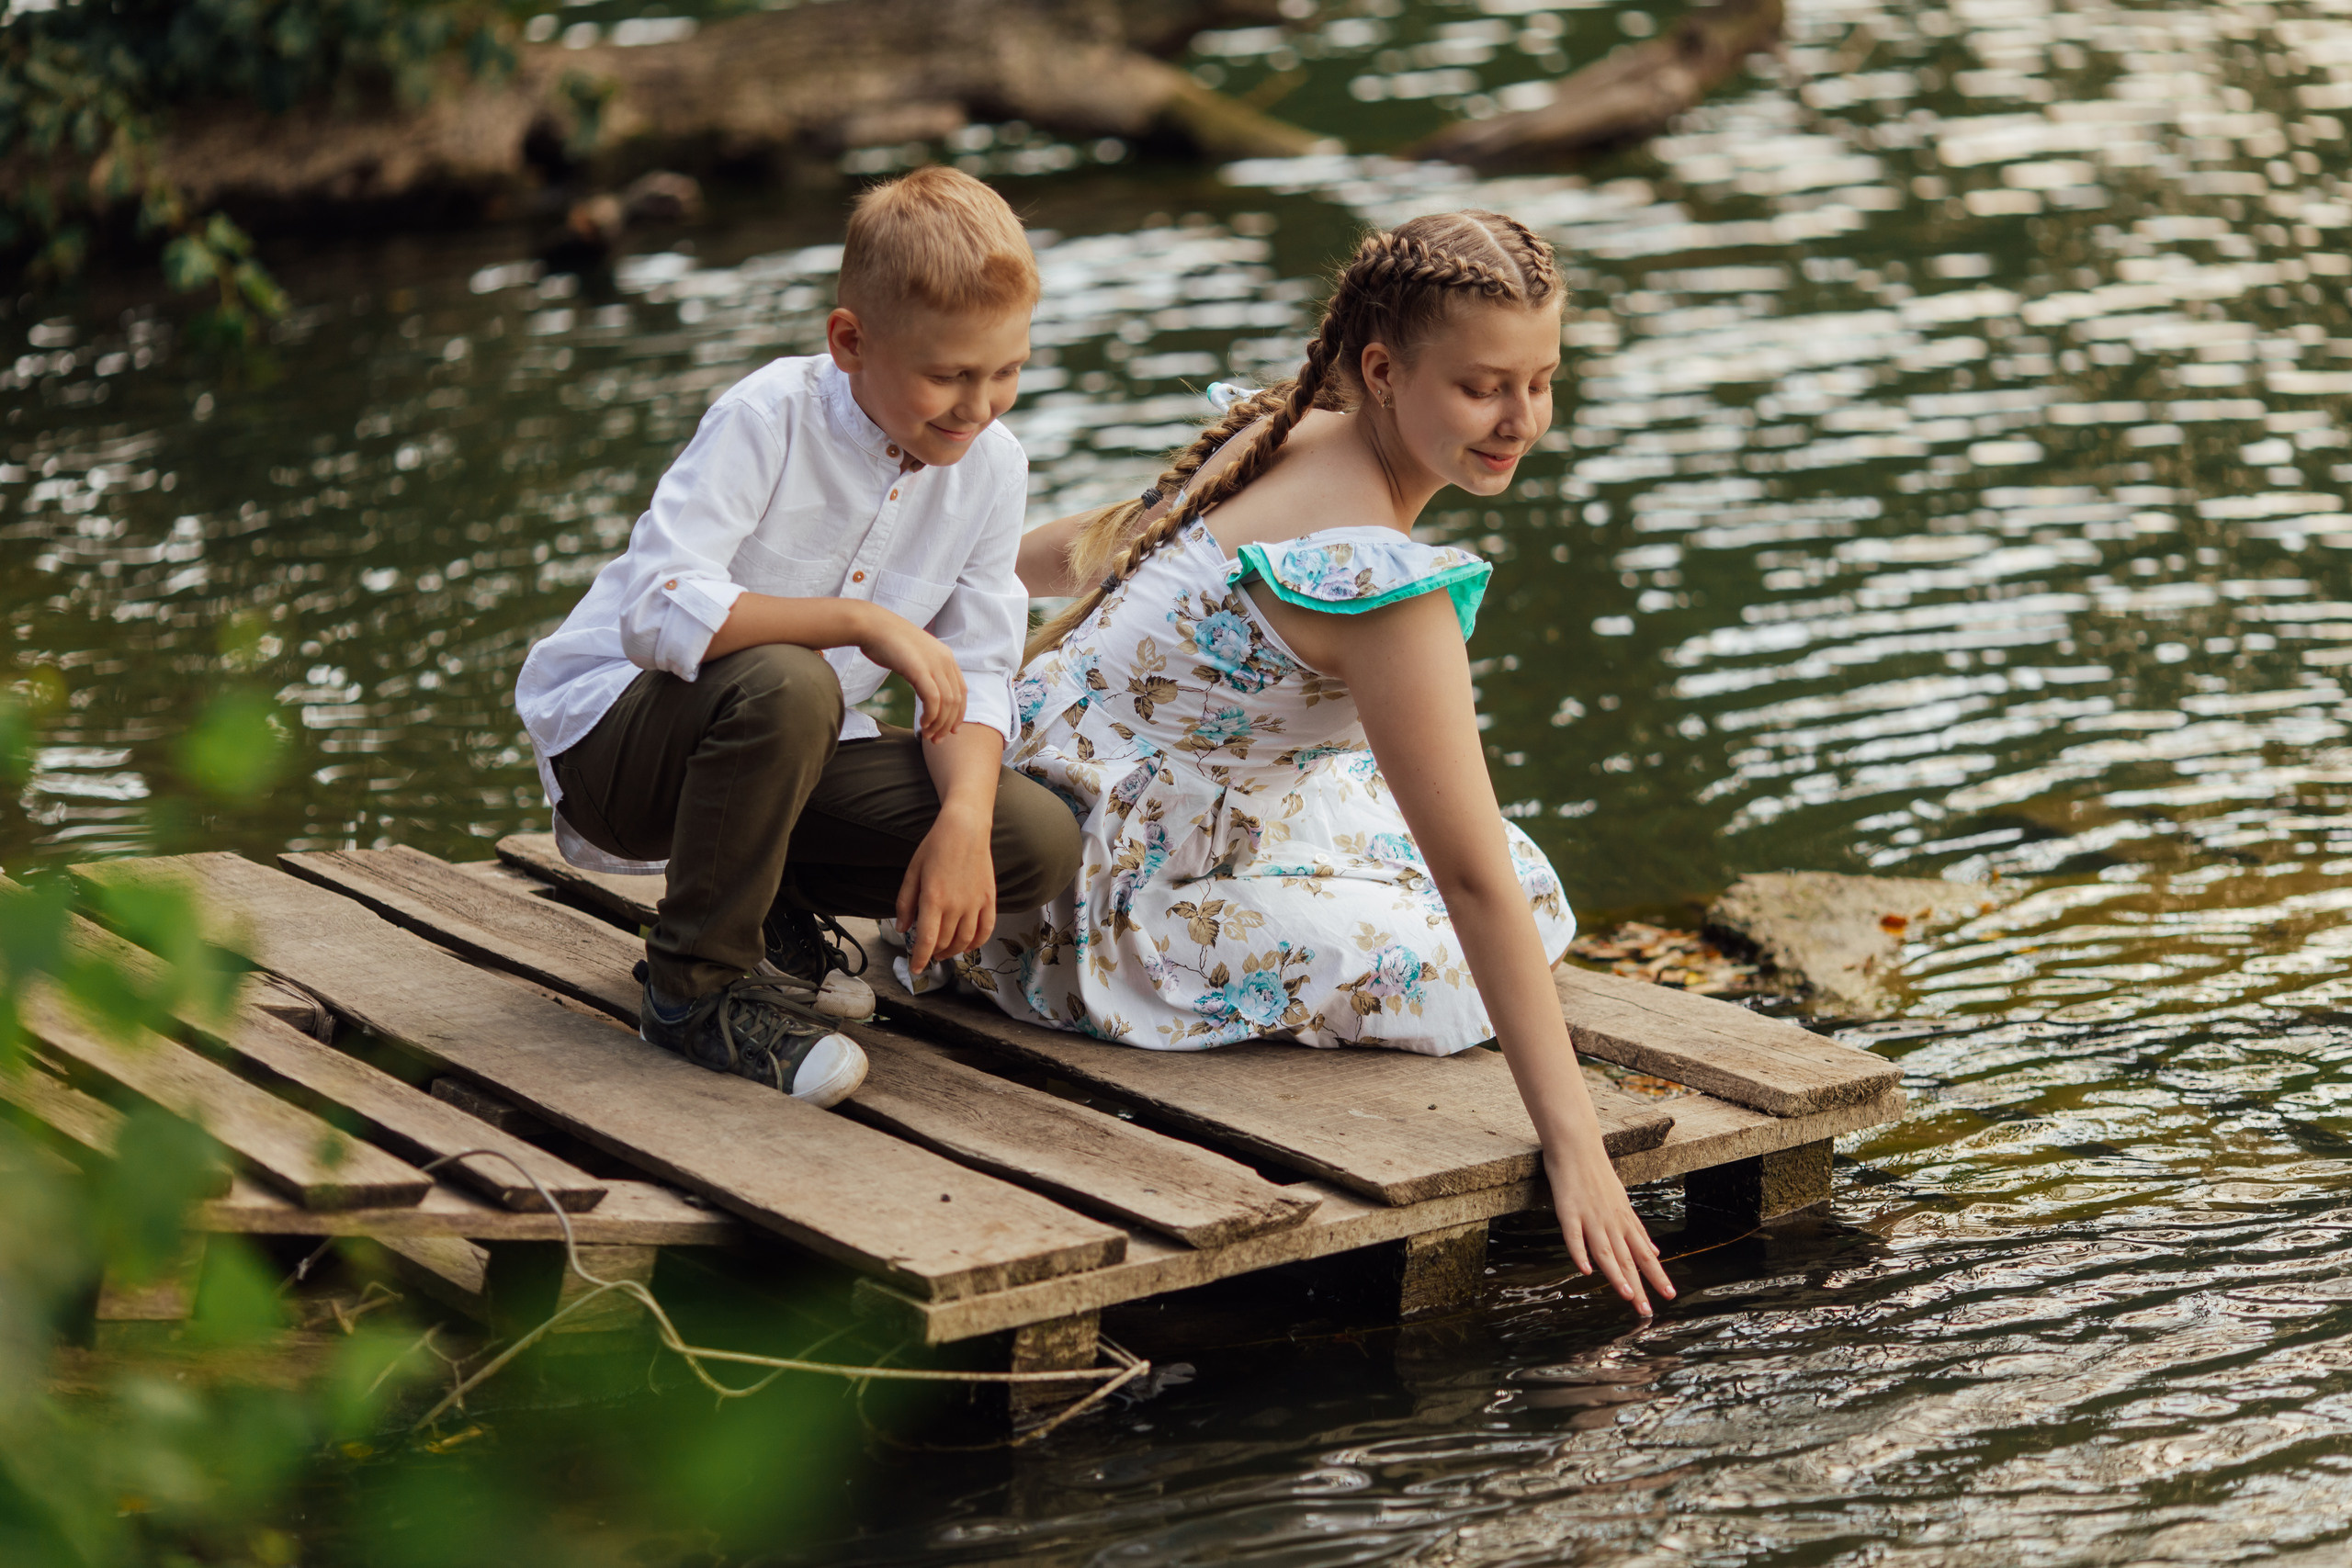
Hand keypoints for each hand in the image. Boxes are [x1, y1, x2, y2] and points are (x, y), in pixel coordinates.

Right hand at [854, 606, 966, 742]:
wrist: (872, 626)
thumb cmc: (888, 642)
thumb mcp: (915, 656)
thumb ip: (925, 670)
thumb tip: (925, 687)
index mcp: (947, 657)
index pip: (961, 692)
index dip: (958, 714)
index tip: (950, 729)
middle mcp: (945, 660)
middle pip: (956, 701)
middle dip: (948, 724)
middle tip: (936, 739)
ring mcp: (934, 664)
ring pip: (947, 703)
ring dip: (939, 724)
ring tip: (928, 735)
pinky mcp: (920, 669)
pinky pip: (933, 699)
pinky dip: (931, 716)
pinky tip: (923, 724)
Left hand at [895, 807, 995, 969]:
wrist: (965, 829)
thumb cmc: (935, 847)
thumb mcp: (912, 872)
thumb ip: (905, 903)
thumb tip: (902, 928)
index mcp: (933, 899)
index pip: (926, 941)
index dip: (919, 959)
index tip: (915, 969)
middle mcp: (955, 905)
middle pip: (944, 943)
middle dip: (933, 954)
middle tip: (927, 954)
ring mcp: (975, 903)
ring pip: (965, 941)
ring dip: (953, 951)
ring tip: (944, 952)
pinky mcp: (989, 899)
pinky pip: (985, 930)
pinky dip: (976, 943)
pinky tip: (967, 945)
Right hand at [1546, 1146, 1674, 1316]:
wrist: (1577, 1146)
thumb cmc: (1598, 1175)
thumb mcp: (1623, 1203)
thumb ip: (1636, 1231)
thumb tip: (1654, 1252)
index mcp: (1625, 1221)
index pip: (1644, 1253)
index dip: (1657, 1275)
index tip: (1670, 1295)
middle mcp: (1611, 1221)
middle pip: (1627, 1258)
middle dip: (1640, 1285)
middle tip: (1647, 1311)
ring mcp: (1590, 1216)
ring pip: (1605, 1250)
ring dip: (1616, 1274)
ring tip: (1627, 1295)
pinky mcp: (1568, 1211)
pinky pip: (1573, 1236)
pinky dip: (1579, 1252)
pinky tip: (1585, 1270)